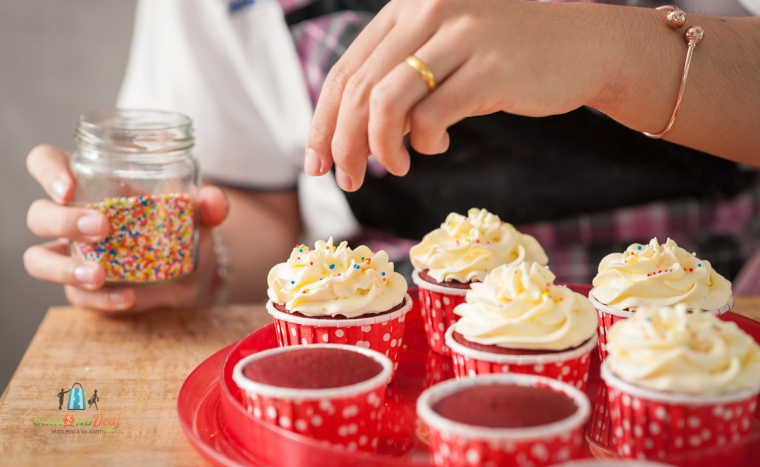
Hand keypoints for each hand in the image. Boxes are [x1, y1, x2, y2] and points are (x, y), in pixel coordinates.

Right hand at [24, 145, 227, 312]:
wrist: (193, 273)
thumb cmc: (181, 228)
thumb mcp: (198, 214)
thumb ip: (208, 205)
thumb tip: (214, 201)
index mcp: (92, 183)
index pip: (46, 162)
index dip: (47, 171)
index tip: (69, 188)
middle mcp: (73, 217)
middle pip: (38, 214)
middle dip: (62, 222)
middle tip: (101, 229)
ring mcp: (73, 256)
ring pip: (38, 260)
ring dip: (64, 268)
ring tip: (100, 274)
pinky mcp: (83, 289)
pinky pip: (77, 296)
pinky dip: (101, 299)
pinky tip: (129, 297)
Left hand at [305, 0, 607, 190]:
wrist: (582, 47)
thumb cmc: (504, 60)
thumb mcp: (443, 58)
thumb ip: (397, 82)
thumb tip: (349, 135)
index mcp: (407, 7)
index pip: (345, 70)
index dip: (322, 122)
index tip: (316, 163)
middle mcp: (427, 10)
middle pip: (359, 89)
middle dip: (343, 145)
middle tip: (346, 180)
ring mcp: (459, 36)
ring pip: (386, 103)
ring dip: (380, 148)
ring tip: (396, 167)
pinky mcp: (489, 67)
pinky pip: (432, 116)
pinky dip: (425, 143)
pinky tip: (436, 146)